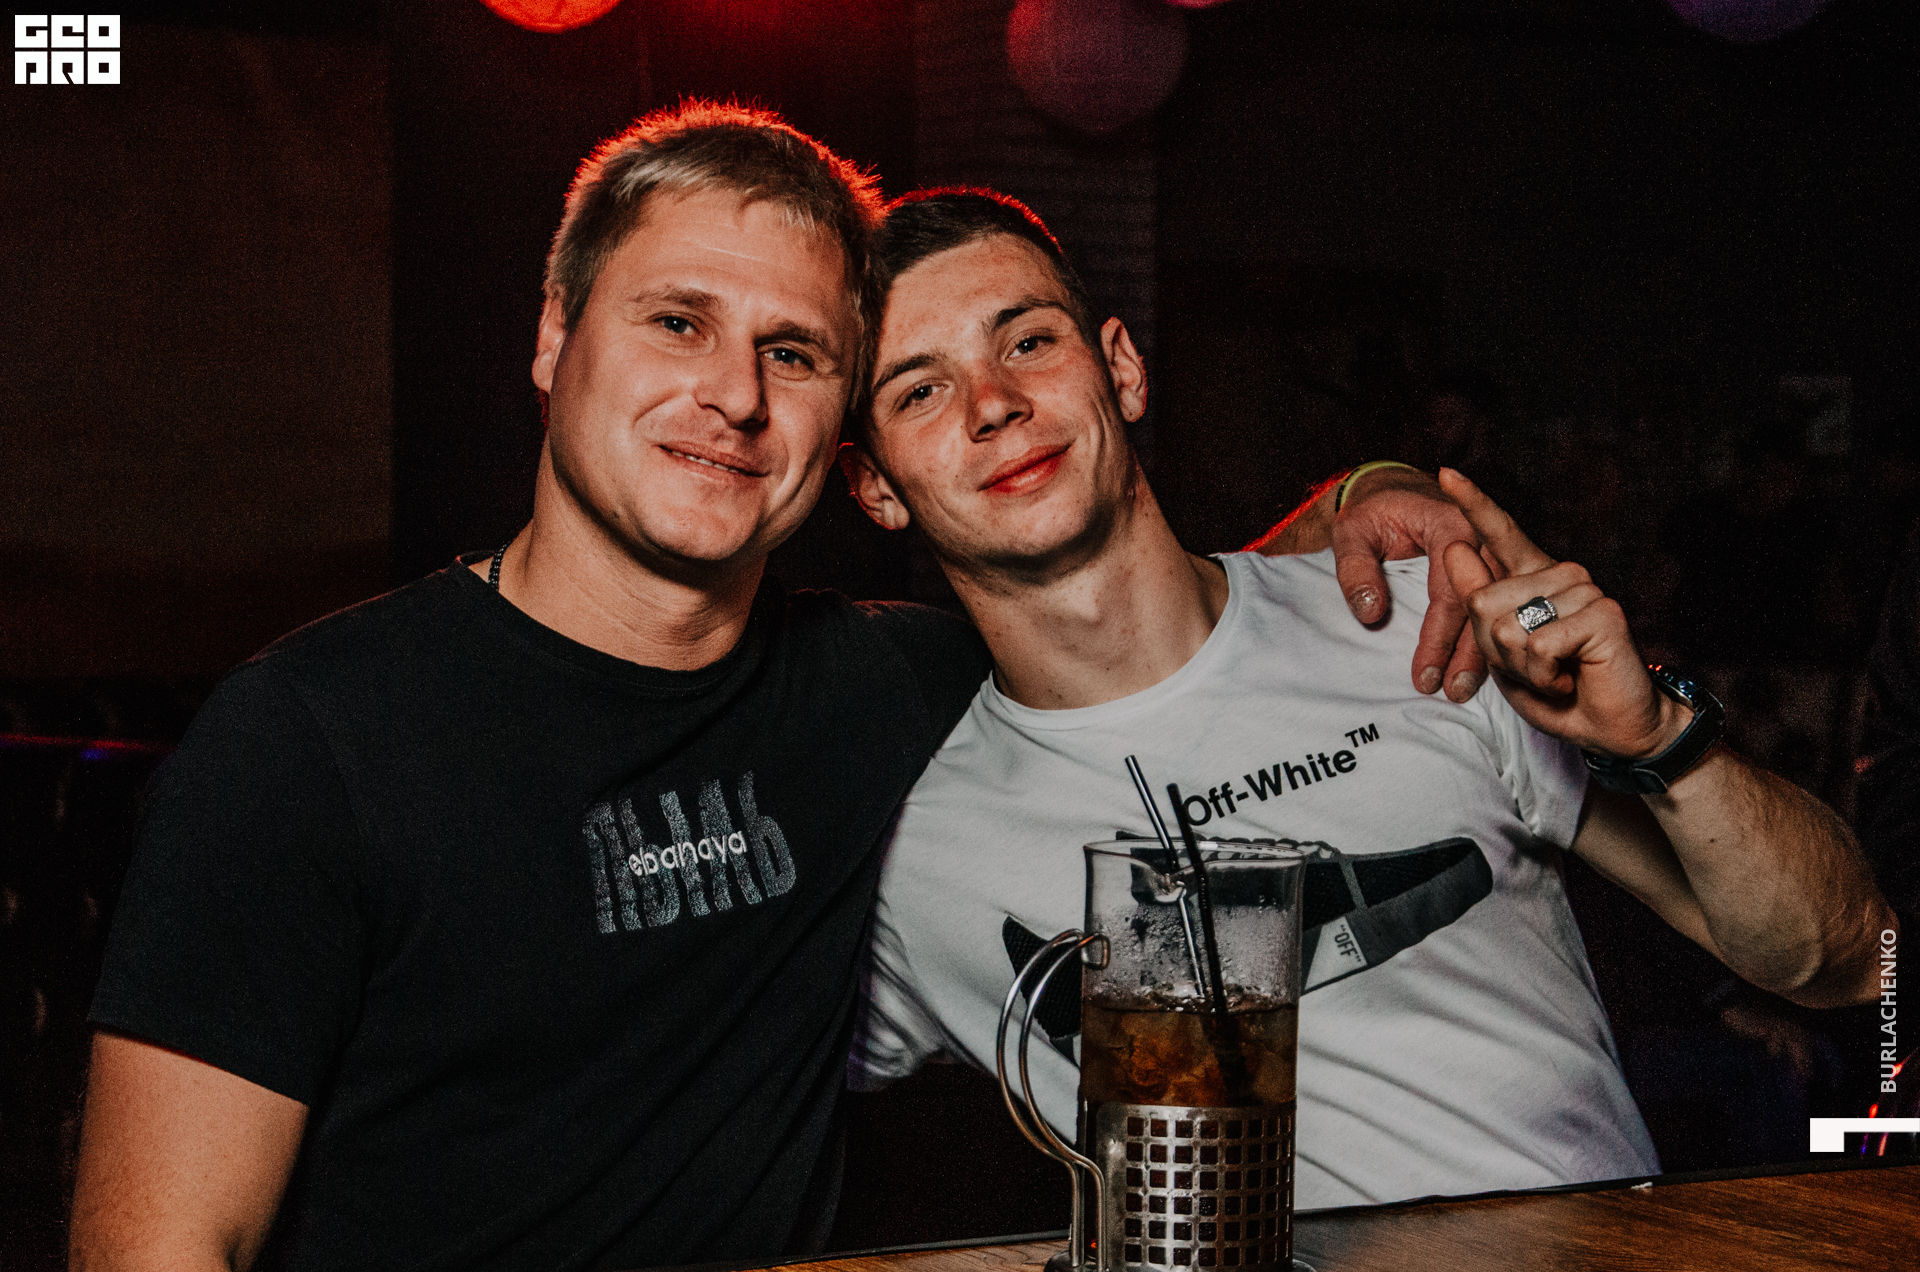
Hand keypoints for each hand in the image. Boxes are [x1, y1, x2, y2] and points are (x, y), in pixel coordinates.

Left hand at [1332, 467, 1487, 701]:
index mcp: (1451, 526)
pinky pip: (1503, 606)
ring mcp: (1495, 554)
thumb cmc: (1373, 512)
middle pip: (1484, 607)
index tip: (1425, 675)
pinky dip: (1492, 639)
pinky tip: (1480, 670)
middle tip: (1451, 692)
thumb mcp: (1351, 531)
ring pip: (1501, 610)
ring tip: (1463, 690)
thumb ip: (1355, 569)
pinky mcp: (1496, 568)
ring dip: (1484, 654)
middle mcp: (1483, 540)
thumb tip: (1371, 613)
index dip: (1438, 639)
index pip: (1449, 593)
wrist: (1396, 492)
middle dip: (1469, 655)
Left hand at [1437, 468, 1684, 758]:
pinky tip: (1570, 679)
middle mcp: (1561, 574)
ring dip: (1523, 669)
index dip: (1473, 503)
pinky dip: (1545, 676)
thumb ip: (1479, 602)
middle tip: (1537, 667)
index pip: (1500, 533)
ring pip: (1508, 628)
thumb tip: (1456, 546)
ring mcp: (1585, 589)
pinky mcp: (1603, 612)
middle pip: (1483, 602)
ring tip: (1558, 673)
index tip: (1445, 473)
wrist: (1610, 726)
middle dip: (1496, 652)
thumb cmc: (1556, 690)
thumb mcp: (1503, 651)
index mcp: (1535, 578)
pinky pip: (1539, 645)